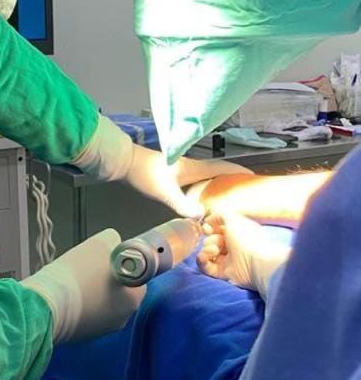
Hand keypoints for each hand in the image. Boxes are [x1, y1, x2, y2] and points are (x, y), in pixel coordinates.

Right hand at [22, 230, 145, 343]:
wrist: (46, 305)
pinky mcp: (85, 336)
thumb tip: (116, 245)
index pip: (138, 275)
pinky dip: (82, 305)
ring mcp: (104, 329)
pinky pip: (89, 314)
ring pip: (104, 303)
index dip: (122, 263)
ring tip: (76, 281)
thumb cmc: (76, 274)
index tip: (107, 259)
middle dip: (108, 279)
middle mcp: (124, 317)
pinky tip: (69, 295)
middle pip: (120, 290)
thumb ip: (115, 242)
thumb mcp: (101, 242)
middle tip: (90, 268)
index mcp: (135, 296)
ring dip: (94, 292)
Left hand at [125, 145, 251, 219]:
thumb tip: (203, 216)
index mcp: (195, 168)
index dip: (239, 172)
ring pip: (206, 178)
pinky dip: (204, 190)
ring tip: (228, 200)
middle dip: (232, 180)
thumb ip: (183, 204)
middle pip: (218, 172)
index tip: (254, 178)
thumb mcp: (165, 191)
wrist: (124, 163)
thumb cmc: (146, 174)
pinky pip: (196, 182)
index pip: (223, 168)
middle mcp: (192, 167)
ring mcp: (182, 171)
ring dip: (218, 185)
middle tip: (244, 192)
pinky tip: (201, 202)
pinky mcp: (173, 176)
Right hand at [197, 212, 290, 297]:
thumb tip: (209, 220)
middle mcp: (233, 246)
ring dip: (207, 248)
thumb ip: (219, 214)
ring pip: (207, 251)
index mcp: (238, 232)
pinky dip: (203, 259)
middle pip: (212, 239)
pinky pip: (205, 265)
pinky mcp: (222, 272)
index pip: (219, 228)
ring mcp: (228, 259)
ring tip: (215, 249)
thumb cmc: (246, 239)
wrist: (255, 263)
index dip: (211, 226)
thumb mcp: (233, 218)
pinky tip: (208, 255)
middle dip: (211, 238)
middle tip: (218, 240)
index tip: (207, 226)